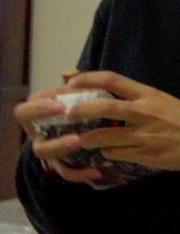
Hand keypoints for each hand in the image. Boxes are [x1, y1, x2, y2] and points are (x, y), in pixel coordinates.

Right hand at [15, 84, 119, 185]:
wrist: (86, 130)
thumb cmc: (76, 108)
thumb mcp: (72, 96)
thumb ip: (70, 88)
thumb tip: (71, 74)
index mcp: (35, 116)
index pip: (24, 111)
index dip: (38, 108)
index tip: (61, 104)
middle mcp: (37, 135)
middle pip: (30, 135)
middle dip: (50, 134)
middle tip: (69, 121)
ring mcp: (48, 152)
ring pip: (44, 154)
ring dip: (60, 147)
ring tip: (80, 142)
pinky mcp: (61, 166)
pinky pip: (65, 172)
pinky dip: (79, 173)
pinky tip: (96, 170)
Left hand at [63, 71, 179, 169]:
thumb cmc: (179, 118)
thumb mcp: (158, 100)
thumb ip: (129, 94)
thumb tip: (92, 84)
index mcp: (148, 95)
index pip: (113, 80)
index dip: (88, 79)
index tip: (70, 82)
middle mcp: (145, 113)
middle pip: (105, 108)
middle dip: (81, 111)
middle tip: (66, 114)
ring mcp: (146, 135)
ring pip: (105, 136)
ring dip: (87, 139)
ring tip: (80, 140)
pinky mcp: (146, 155)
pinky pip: (115, 153)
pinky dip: (106, 153)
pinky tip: (105, 152)